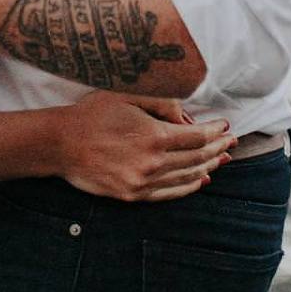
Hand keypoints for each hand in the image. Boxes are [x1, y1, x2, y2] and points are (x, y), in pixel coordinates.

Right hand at [55, 92, 233, 202]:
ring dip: (208, 167)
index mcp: (153, 136)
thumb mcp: (126, 96)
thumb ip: (161, 103)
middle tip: (231, 142)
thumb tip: (186, 118)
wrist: (60, 144)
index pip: (197, 137)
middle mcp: (152, 163)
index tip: (225, 126)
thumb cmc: (91, 115)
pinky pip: (169, 193)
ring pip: (187, 176)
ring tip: (221, 159)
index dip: (215, 132)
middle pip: (196, 157)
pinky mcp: (133, 195)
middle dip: (217, 149)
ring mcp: (143, 183)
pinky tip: (200, 180)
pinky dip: (189, 186)